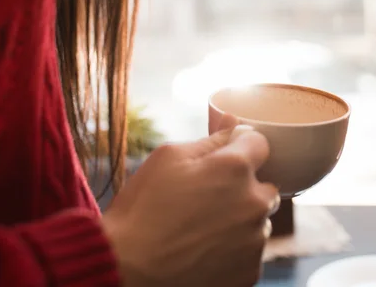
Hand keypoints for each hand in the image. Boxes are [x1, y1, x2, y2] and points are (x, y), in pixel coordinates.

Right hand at [102, 125, 278, 286]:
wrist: (129, 267)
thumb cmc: (144, 207)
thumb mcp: (169, 157)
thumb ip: (210, 139)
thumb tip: (234, 123)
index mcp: (235, 168)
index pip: (260, 143)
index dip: (239, 145)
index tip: (220, 157)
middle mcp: (254, 203)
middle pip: (264, 183)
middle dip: (242, 184)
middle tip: (205, 193)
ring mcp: (254, 242)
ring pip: (258, 218)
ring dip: (240, 216)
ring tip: (200, 224)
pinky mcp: (249, 272)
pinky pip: (251, 249)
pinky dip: (234, 246)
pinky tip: (203, 246)